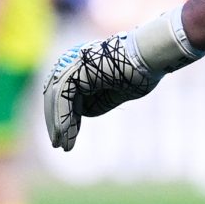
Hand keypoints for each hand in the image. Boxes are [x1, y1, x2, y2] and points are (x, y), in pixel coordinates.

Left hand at [41, 29, 165, 150]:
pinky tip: (65, 137)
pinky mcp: (75, 71)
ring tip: (62, 146)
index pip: (65, 95)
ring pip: (57, 100)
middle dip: (57, 122)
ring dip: (59, 125)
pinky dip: (63, 120)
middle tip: (59, 144)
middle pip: (56, 97)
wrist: (148, 58)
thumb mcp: (114, 93)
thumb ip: (96, 101)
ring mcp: (71, 65)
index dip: (66, 117)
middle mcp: (71, 62)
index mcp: (80, 64)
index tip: (70, 136)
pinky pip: (63, 99)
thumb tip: (82, 113)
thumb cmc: (138, 72)